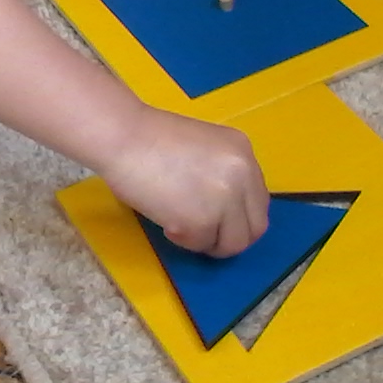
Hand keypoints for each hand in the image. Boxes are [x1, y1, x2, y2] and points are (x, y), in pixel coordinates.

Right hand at [99, 106, 269, 256]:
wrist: (124, 137)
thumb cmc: (150, 138)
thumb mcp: (204, 148)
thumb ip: (222, 174)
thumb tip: (225, 209)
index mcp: (243, 151)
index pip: (259, 200)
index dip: (239, 216)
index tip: (218, 220)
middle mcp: (243, 174)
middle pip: (255, 227)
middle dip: (230, 236)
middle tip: (203, 234)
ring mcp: (226, 199)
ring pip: (232, 243)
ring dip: (208, 241)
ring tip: (179, 223)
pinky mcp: (203, 221)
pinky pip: (201, 245)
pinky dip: (184, 240)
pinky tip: (166, 220)